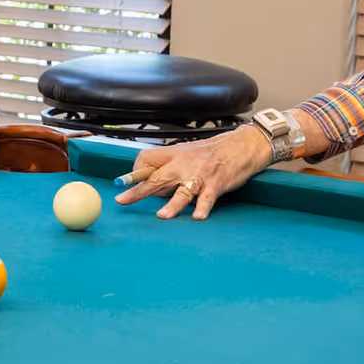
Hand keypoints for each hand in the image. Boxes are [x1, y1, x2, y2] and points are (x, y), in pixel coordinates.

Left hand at [114, 125, 271, 219]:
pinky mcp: (216, 185)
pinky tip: (198, 217)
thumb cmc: (212, 152)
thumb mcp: (186, 153)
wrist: (240, 146)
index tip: (126, 183)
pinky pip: (207, 198)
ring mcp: (200, 175)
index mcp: (174, 154)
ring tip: (162, 215)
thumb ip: (169, 167)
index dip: (135, 171)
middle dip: (139, 190)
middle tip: (123, 200)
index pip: (147, 159)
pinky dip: (203, 208)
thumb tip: (151, 184)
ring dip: (172, 205)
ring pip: (182, 191)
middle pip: (157, 178)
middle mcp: (184, 164)